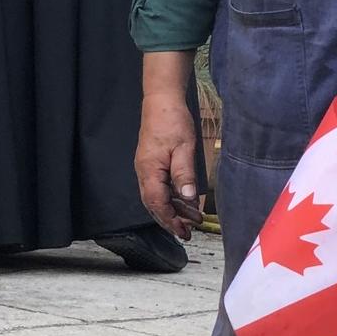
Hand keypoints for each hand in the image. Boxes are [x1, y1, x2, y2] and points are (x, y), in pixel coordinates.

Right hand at [136, 91, 200, 239]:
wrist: (162, 102)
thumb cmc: (172, 121)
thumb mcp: (184, 148)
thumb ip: (184, 174)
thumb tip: (187, 197)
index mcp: (149, 171)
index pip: (157, 203)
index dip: (169, 220)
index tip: (182, 231)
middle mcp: (144, 172)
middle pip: (154, 205)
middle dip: (171, 220)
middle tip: (188, 233)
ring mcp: (146, 169)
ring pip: (157, 197)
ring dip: (174, 210)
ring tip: (192, 220)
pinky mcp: (152, 164)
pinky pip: (159, 187)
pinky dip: (172, 197)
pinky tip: (185, 201)